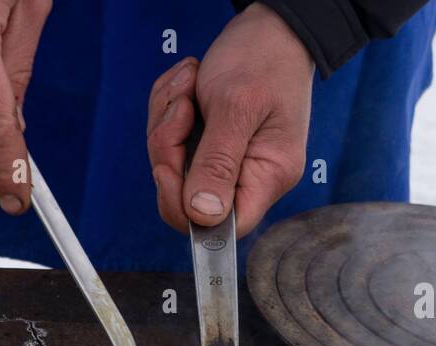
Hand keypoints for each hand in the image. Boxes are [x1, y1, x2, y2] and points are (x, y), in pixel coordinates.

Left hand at [147, 3, 313, 235]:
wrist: (269, 26)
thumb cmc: (263, 59)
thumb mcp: (237, 107)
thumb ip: (218, 164)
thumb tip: (203, 217)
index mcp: (266, 177)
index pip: (223, 229)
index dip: (185, 209)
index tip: (168, 168)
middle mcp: (247, 177)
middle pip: (184, 197)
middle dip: (169, 150)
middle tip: (181, 107)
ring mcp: (224, 162)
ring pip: (169, 166)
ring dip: (167, 120)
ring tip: (189, 83)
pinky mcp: (206, 144)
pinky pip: (168, 142)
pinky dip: (167, 110)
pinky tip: (187, 83)